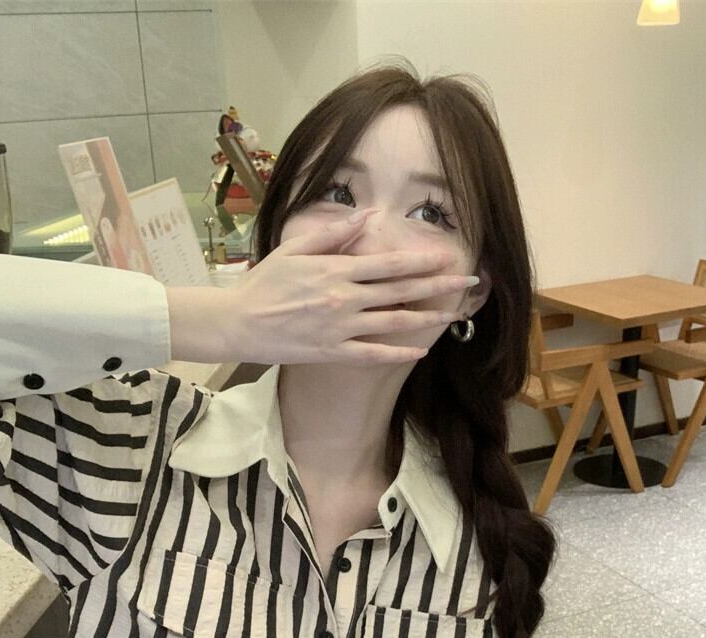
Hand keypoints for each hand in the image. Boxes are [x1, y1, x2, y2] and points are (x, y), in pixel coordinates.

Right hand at [220, 208, 476, 364]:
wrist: (238, 322)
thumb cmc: (265, 283)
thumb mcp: (296, 248)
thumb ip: (334, 233)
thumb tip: (368, 215)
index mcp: (336, 271)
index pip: (388, 264)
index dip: (421, 261)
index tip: (447, 257)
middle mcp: (344, 299)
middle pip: (400, 291)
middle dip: (437, 286)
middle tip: (467, 283)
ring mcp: (340, 328)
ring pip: (393, 323)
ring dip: (426, 318)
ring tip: (452, 315)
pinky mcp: (332, 352)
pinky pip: (372, 354)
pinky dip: (397, 353)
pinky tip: (419, 351)